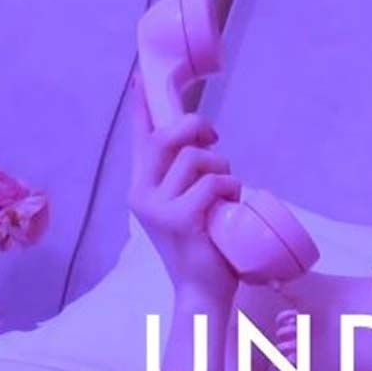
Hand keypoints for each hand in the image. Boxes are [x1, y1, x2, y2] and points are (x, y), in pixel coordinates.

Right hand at [128, 71, 240, 301]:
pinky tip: (230, 209)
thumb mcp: (191, 207)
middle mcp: (142, 195)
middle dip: (195, 127)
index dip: (143, 107)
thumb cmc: (203, 249)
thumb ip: (189, 180)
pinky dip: (231, 190)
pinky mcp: (178, 219)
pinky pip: (213, 184)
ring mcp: (157, 207)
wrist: (201, 293)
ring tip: (227, 194)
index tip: (141, 77)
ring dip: (223, 169)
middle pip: (166, 137)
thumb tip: (204, 144)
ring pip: (196, 159)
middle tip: (214, 138)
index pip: (140, 140)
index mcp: (142, 189)